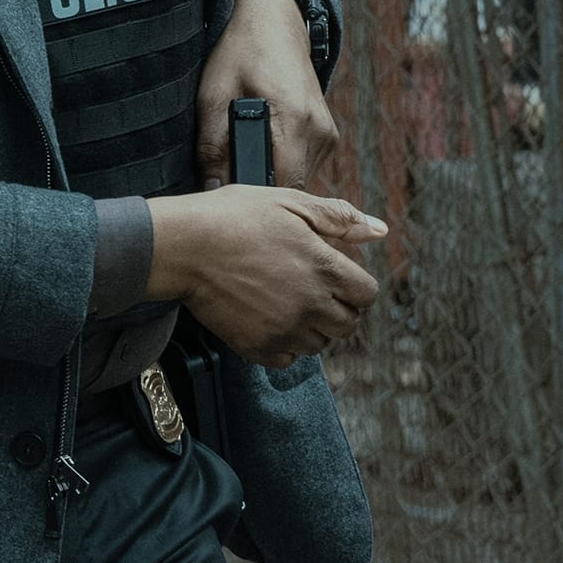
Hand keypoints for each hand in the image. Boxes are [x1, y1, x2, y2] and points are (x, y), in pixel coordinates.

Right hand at [149, 186, 387, 366]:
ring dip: (311, 326)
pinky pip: (288, 358)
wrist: (183, 246)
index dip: (353, 282)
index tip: (333, 273)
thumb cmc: (234, 217)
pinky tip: (268, 317)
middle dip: (337, 306)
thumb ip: (340, 218)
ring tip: (285, 299)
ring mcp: (284, 330)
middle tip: (310, 287)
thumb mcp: (291, 204)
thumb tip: (379, 230)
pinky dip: (284, 342)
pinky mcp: (257, 347)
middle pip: (348, 323)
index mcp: (325, 269)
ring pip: (319, 343)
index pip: (367, 294)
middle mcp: (311, 305)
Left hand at [197, 0, 338, 187]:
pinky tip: (261, 152)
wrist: (275, 20)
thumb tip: (213, 193)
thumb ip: (212, 148)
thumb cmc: (240, 53)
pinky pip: (305, 166)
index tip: (233, 200)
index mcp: (294, 119)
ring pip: (300, 180)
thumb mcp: (213, 97)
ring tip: (243, 164)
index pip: (284, 186)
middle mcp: (319, 130)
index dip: (257, 199)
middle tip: (230, 180)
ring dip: (273, 178)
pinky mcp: (328, 135)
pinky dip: (283, 166)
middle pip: (293, 188)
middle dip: (262, 191)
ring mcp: (328, 134)